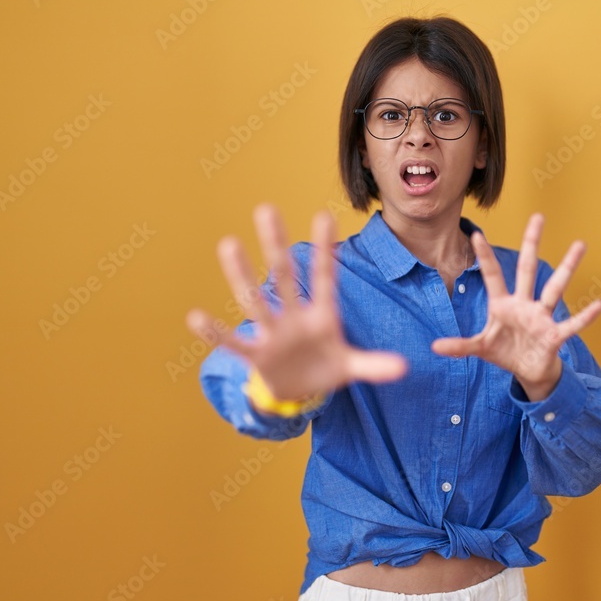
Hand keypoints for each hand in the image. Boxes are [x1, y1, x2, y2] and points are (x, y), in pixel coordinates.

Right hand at [186, 204, 407, 401]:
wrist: (296, 392)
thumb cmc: (322, 369)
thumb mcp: (350, 367)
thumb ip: (373, 365)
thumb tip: (404, 368)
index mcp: (321, 316)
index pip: (325, 278)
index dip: (325, 250)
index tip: (325, 215)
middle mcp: (293, 317)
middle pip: (284, 277)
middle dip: (276, 245)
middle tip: (266, 208)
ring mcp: (272, 334)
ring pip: (255, 300)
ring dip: (242, 274)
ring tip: (228, 243)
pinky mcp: (256, 356)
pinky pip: (234, 342)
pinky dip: (215, 332)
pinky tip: (196, 317)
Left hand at [431, 214, 600, 400]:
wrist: (529, 371)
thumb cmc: (506, 352)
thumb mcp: (481, 348)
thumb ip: (460, 346)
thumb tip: (434, 346)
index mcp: (503, 304)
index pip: (492, 275)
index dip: (485, 256)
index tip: (477, 233)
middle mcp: (524, 304)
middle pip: (527, 269)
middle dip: (531, 244)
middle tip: (538, 217)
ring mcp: (542, 317)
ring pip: (555, 288)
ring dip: (567, 268)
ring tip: (580, 244)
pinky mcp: (555, 335)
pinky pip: (573, 324)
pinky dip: (586, 316)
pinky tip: (599, 304)